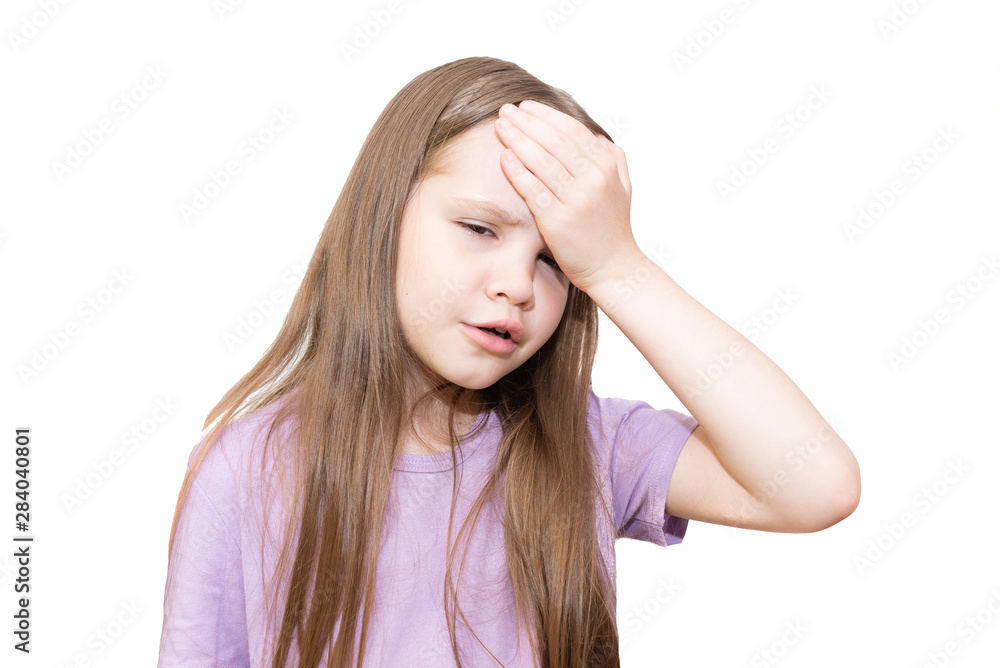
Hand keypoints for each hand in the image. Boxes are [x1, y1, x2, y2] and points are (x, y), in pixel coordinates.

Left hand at [494, 100, 639, 292]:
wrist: (614, 268)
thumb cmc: (613, 228)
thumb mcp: (622, 187)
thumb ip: (613, 158)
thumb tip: (595, 136)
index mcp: (607, 166)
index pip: (572, 131)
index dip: (546, 116)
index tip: (526, 107)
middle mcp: (593, 179)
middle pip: (553, 141)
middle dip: (526, 123)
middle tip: (505, 111)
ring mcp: (575, 200)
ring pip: (541, 161)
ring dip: (517, 140)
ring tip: (500, 127)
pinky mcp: (557, 221)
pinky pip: (532, 190)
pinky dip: (517, 171)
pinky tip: (504, 157)